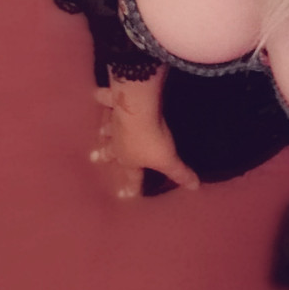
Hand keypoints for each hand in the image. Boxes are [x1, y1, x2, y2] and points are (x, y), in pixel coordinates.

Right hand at [90, 83, 199, 199]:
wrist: (138, 112)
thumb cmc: (153, 139)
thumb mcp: (169, 159)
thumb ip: (180, 173)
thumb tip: (194, 187)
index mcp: (131, 159)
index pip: (132, 177)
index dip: (131, 187)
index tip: (124, 196)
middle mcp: (119, 143)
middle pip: (112, 152)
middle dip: (104, 156)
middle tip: (93, 157)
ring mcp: (115, 123)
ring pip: (108, 129)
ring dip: (104, 131)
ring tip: (100, 131)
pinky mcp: (115, 103)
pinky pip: (106, 100)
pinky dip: (101, 97)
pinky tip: (96, 93)